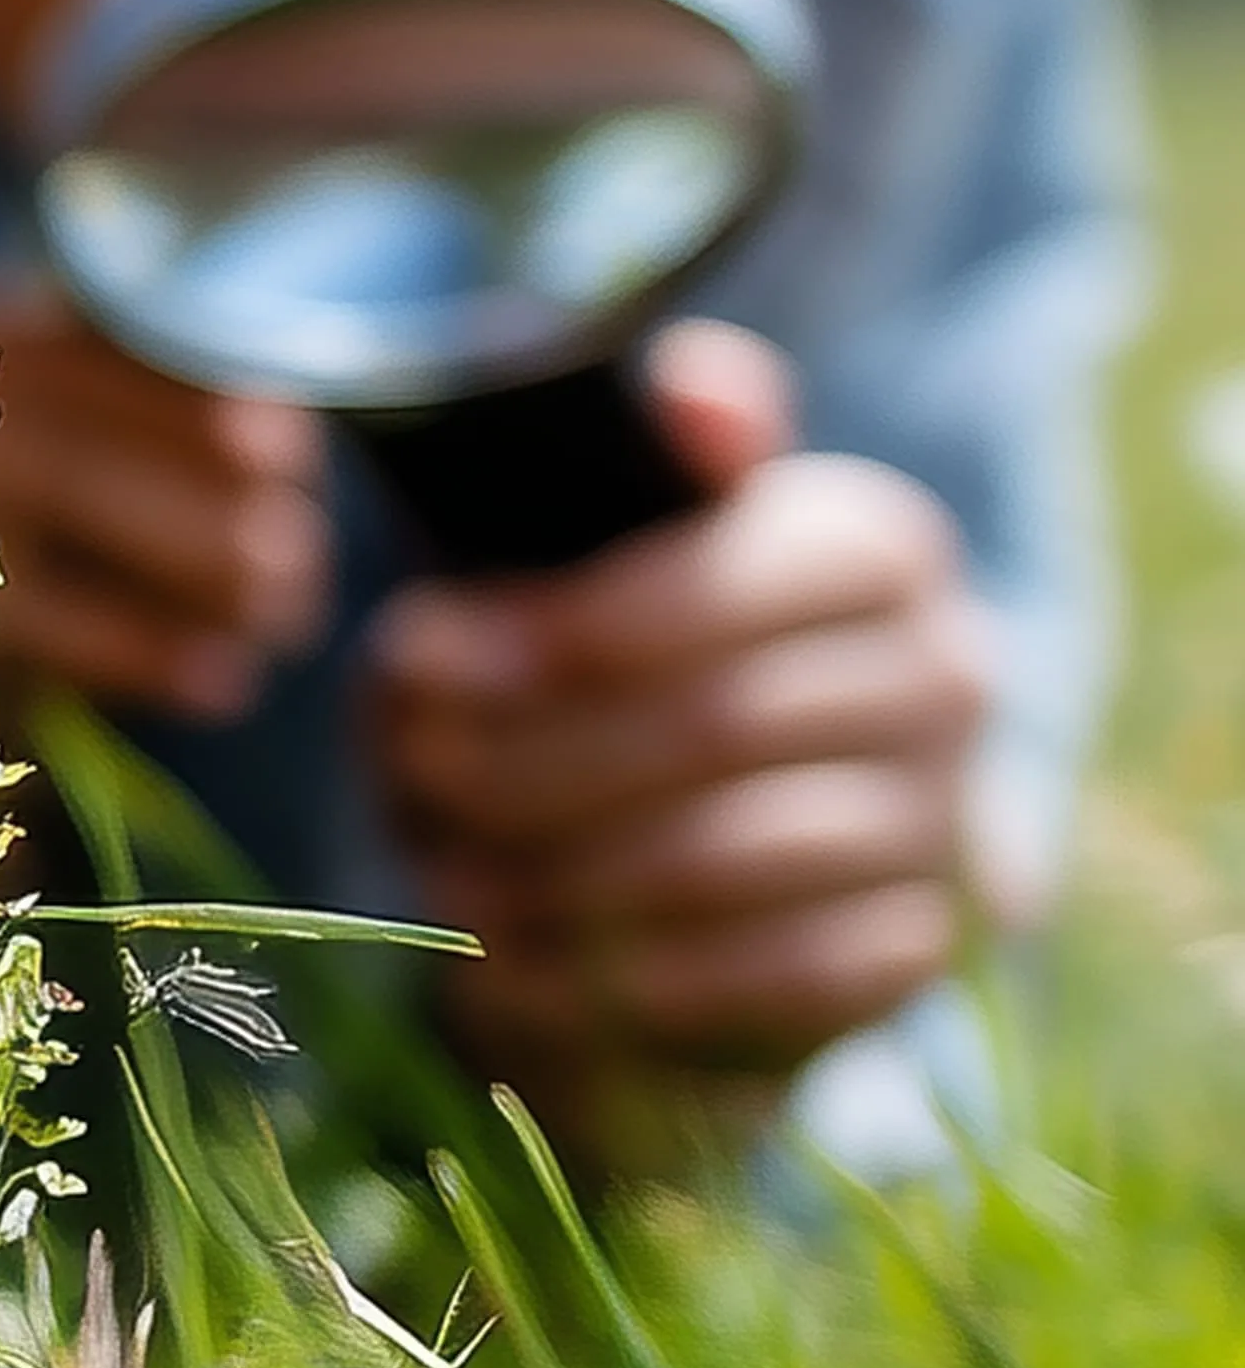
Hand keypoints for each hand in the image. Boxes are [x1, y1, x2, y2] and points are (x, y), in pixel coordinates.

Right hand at [0, 279, 321, 834]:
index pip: (73, 338)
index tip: (291, 450)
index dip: (191, 391)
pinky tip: (210, 683)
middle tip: (303, 563)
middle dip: (204, 491)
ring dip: (187, 563)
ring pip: (48, 500)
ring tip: (277, 620)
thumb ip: (58, 441)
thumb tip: (258, 449)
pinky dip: (129, 645)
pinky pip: (6, 604)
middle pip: (69, 420)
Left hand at [372, 325, 990, 1113]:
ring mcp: (950, 813)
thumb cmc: (594, 663)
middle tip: (418, 783)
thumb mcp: (567, 550)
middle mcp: (948, 670)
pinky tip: (526, 961)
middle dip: (536, 760)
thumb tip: (695, 392)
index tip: (426, 656)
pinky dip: (626, 975)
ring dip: (564, 873)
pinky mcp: (921, 945)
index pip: (730, 575)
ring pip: (732, 855)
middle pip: (717, 723)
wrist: (677, 840)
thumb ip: (616, 460)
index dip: (569, 628)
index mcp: (872, 544)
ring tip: (447, 877)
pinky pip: (766, 970)